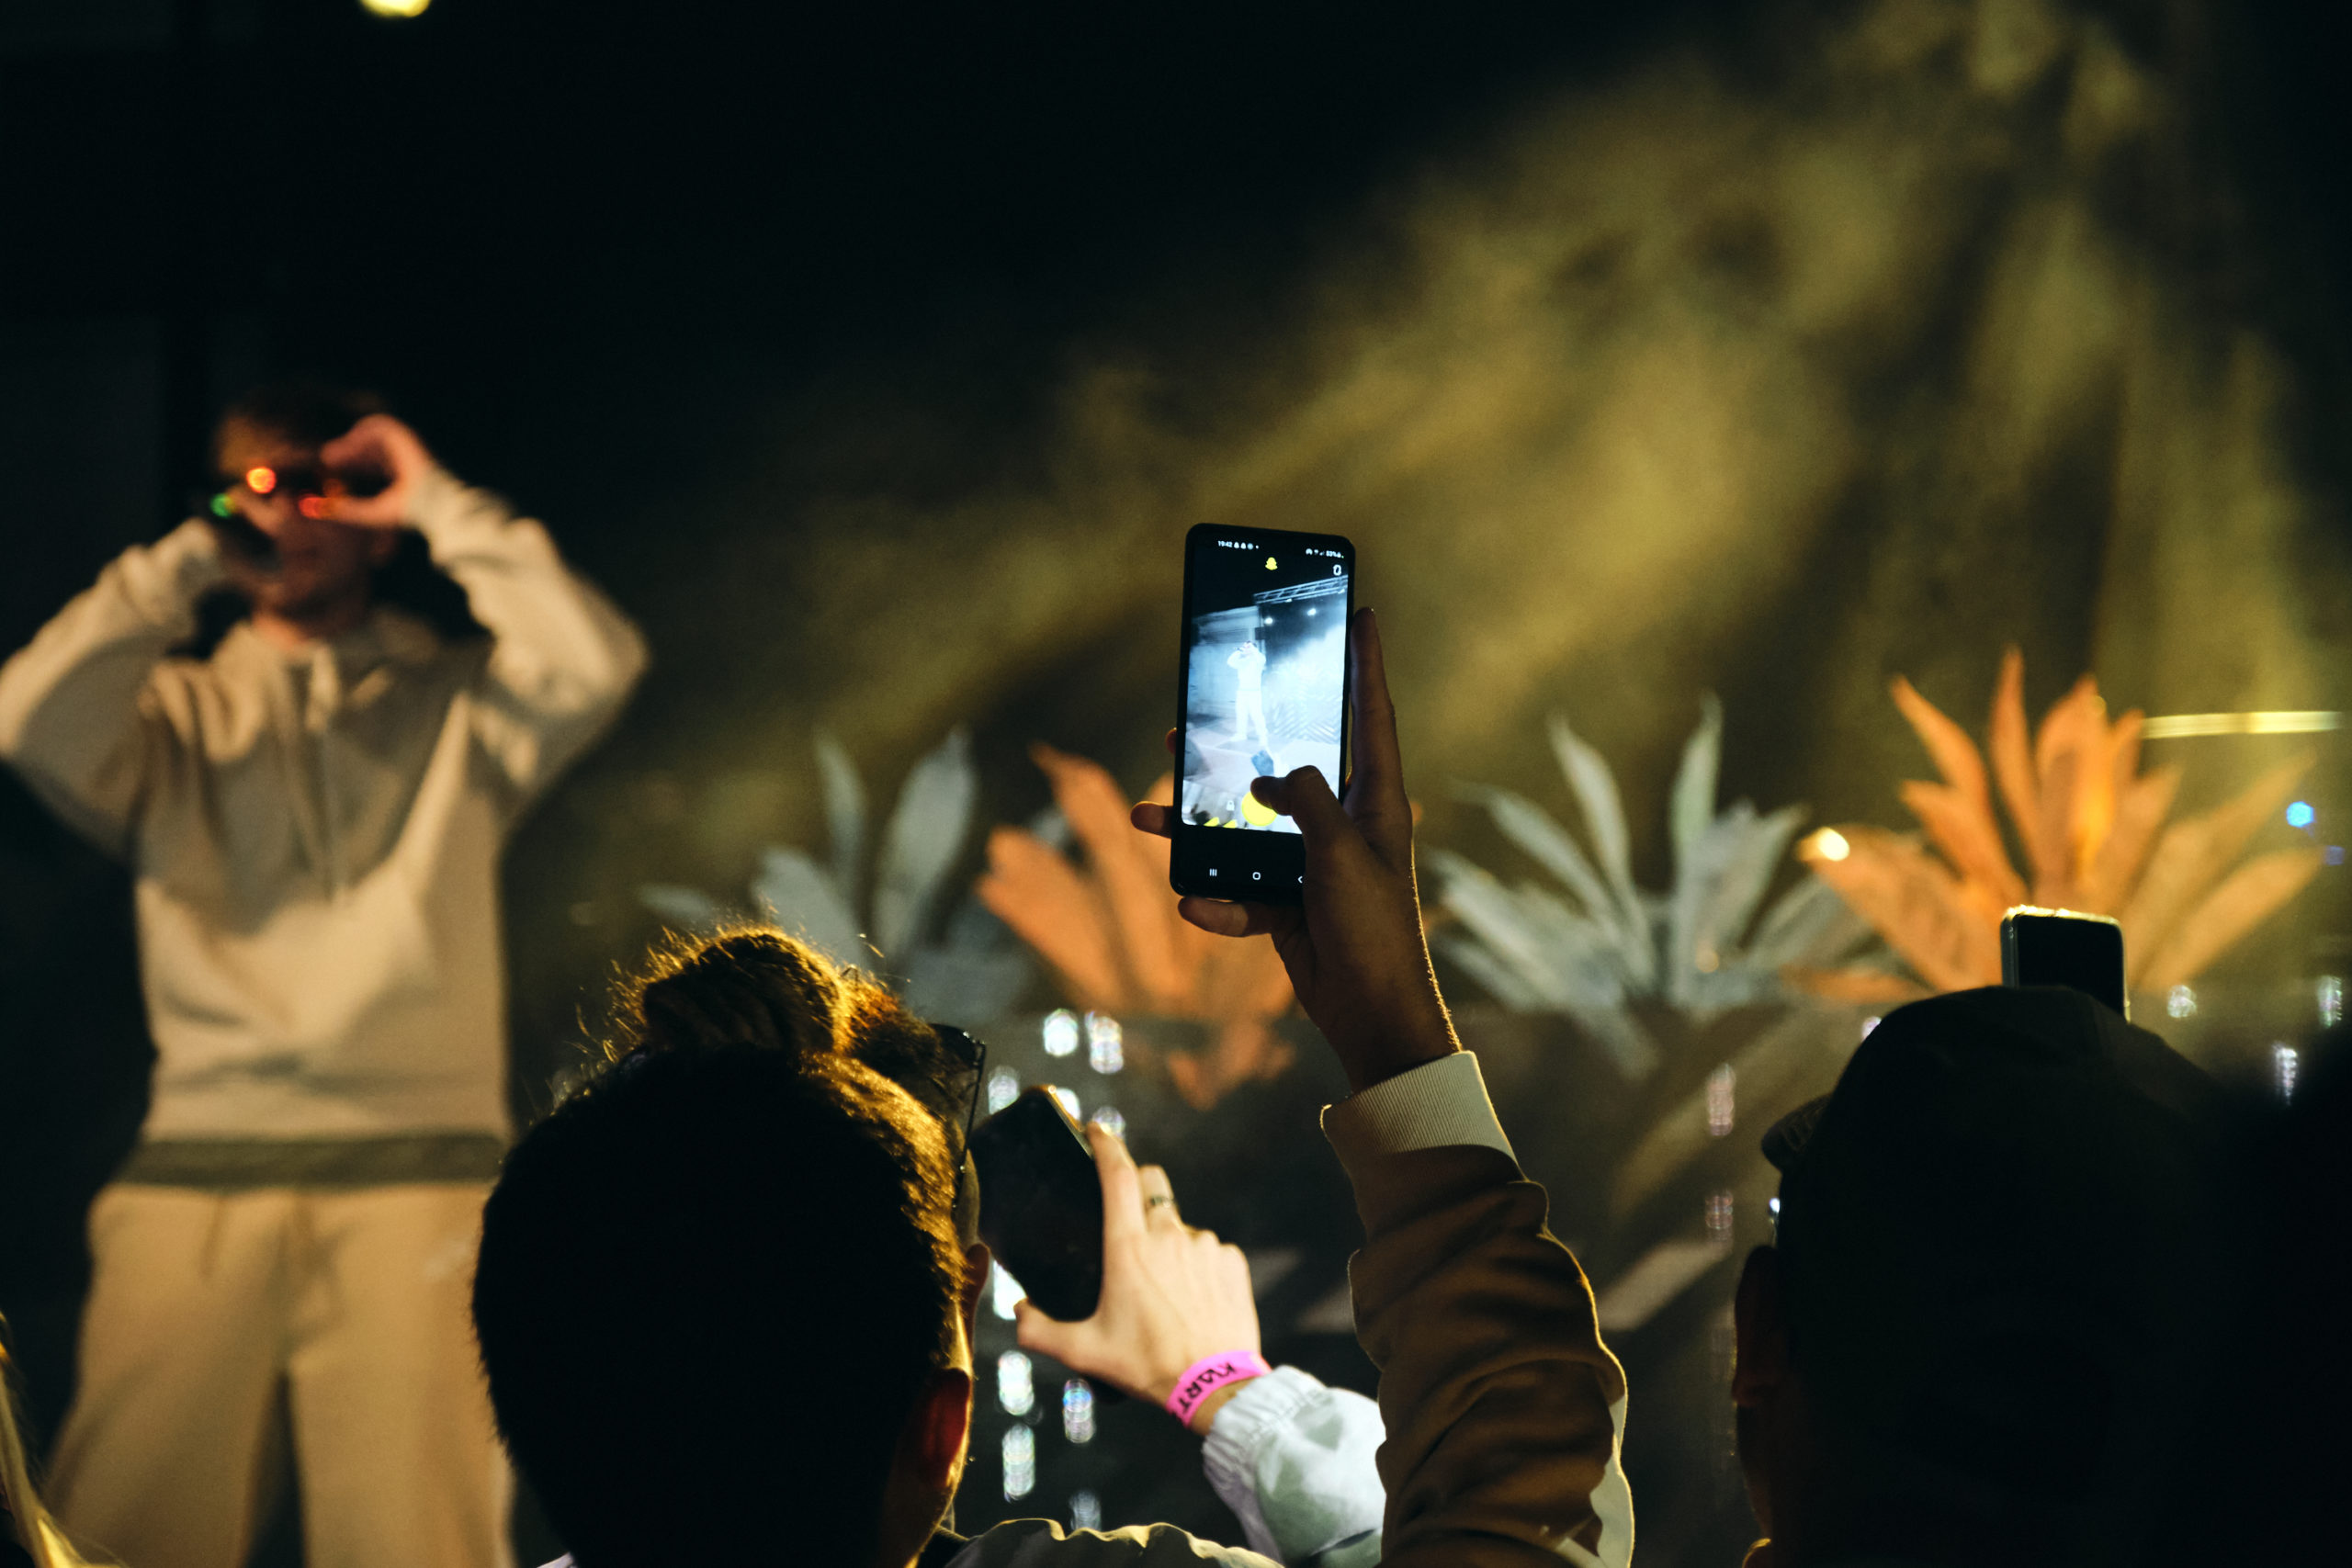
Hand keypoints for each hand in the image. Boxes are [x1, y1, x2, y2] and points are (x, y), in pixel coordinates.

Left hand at [313, 413, 434, 527]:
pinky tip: (347, 445)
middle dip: (349, 451)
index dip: (354, 461)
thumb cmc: (407, 511)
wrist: (429, 503)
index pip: (377, 462)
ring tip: (332, 455)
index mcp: (405, 472)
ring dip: (351, 442)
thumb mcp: (372, 512)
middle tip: (326, 458)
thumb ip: (350, 510)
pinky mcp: (405, 436)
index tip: (333, 466)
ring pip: (373, 435)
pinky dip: (361, 433)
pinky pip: (379, 426)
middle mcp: (407, 456)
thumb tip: (328, 510)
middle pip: (373, 447)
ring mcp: (407, 444)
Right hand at [1015, 1125, 1260, 1433]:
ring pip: (1180, 1224)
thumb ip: (1040, 1331)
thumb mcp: (1085, 1353)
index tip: (1097, 1129)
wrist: (1215, 1387)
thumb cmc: (1148, 1366)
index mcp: (1128, 1247)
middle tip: (1124, 1213)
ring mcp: (1205, 1245)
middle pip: (1151, 1182)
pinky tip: (1191, 1299)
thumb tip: (1017, 1311)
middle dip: (1136, 1183)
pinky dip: (1197, 1264)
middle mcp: (1168, 1235)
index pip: (1117, 1174)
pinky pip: (1209, 1249)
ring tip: (1161, 1288)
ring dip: (1167, 1241)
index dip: (1106, 1144)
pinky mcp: (1231, 1261)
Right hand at [1132, 607, 1457, 1092]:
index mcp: (1373, 801)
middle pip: (1285, 766)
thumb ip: (1306, 803)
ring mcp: (1311, 863)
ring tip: (1152, 816)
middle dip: (1237, 747)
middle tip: (1196, 716)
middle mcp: (1343, 823)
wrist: (1371, 1016)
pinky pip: (1239, 891)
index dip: (1366, 664)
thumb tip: (1272, 776)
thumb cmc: (1373, 932)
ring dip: (1200, 828)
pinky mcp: (1287, 903)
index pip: (1371, 715)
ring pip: (1246, 829)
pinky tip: (1195, 906)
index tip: (1361, 612)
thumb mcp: (1341, 855)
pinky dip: (1216, 902)